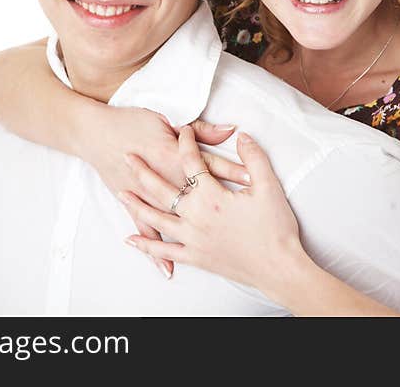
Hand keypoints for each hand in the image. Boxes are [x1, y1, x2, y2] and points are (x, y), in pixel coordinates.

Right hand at [79, 106, 244, 275]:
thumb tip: (230, 130)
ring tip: (216, 249)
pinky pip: (149, 233)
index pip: (211, 167)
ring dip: (195, 233)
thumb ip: (201, 129)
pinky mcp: (134, 206)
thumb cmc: (131, 123)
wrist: (94, 133)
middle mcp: (163, 182)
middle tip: (248, 219)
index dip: (235, 173)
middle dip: (223, 207)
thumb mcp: (167, 118)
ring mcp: (148, 198)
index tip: (254, 183)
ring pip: (176, 219)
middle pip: (199, 195)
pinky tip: (168, 268)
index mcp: (173, 158)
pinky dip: (156, 250)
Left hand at [119, 127, 305, 290]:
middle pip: (163, 188)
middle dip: (144, 170)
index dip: (187, 142)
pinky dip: (146, 244)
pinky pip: (164, 249)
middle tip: (128, 156)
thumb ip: (253, 157)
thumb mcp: (268, 186)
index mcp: (212, 197)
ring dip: (137, 204)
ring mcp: (192, 238)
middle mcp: (196, 217)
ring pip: (157, 217)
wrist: (278, 268)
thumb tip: (242, 137)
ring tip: (121, 191)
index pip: (193, 161)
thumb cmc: (275, 229)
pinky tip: (132, 239)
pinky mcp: (195, 257)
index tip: (182, 130)